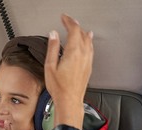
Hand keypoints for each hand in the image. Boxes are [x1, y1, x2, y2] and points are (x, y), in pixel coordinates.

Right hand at [45, 14, 93, 128]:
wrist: (70, 101)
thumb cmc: (59, 88)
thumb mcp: (50, 66)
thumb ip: (52, 48)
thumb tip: (53, 35)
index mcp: (73, 52)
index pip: (73, 30)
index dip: (68, 21)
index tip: (64, 18)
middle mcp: (83, 55)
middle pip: (81, 34)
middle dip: (74, 25)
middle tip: (68, 21)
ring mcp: (87, 61)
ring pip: (88, 41)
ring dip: (82, 32)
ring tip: (78, 28)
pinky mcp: (89, 67)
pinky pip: (91, 49)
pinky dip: (88, 41)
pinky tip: (88, 41)